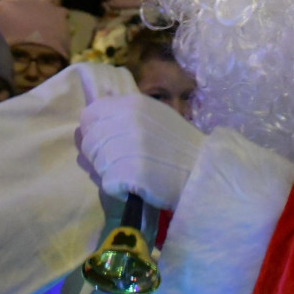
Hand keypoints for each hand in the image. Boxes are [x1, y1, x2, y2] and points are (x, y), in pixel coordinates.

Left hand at [79, 94, 205, 209]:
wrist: (205, 170)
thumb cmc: (182, 145)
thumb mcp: (155, 115)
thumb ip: (124, 115)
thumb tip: (91, 125)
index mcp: (131, 104)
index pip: (89, 115)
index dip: (93, 131)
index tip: (106, 143)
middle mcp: (124, 121)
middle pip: (89, 142)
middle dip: (99, 156)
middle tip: (121, 165)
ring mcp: (123, 147)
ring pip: (95, 164)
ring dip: (108, 173)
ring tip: (131, 175)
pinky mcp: (125, 173)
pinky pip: (106, 184)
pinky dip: (117, 190)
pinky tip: (135, 187)